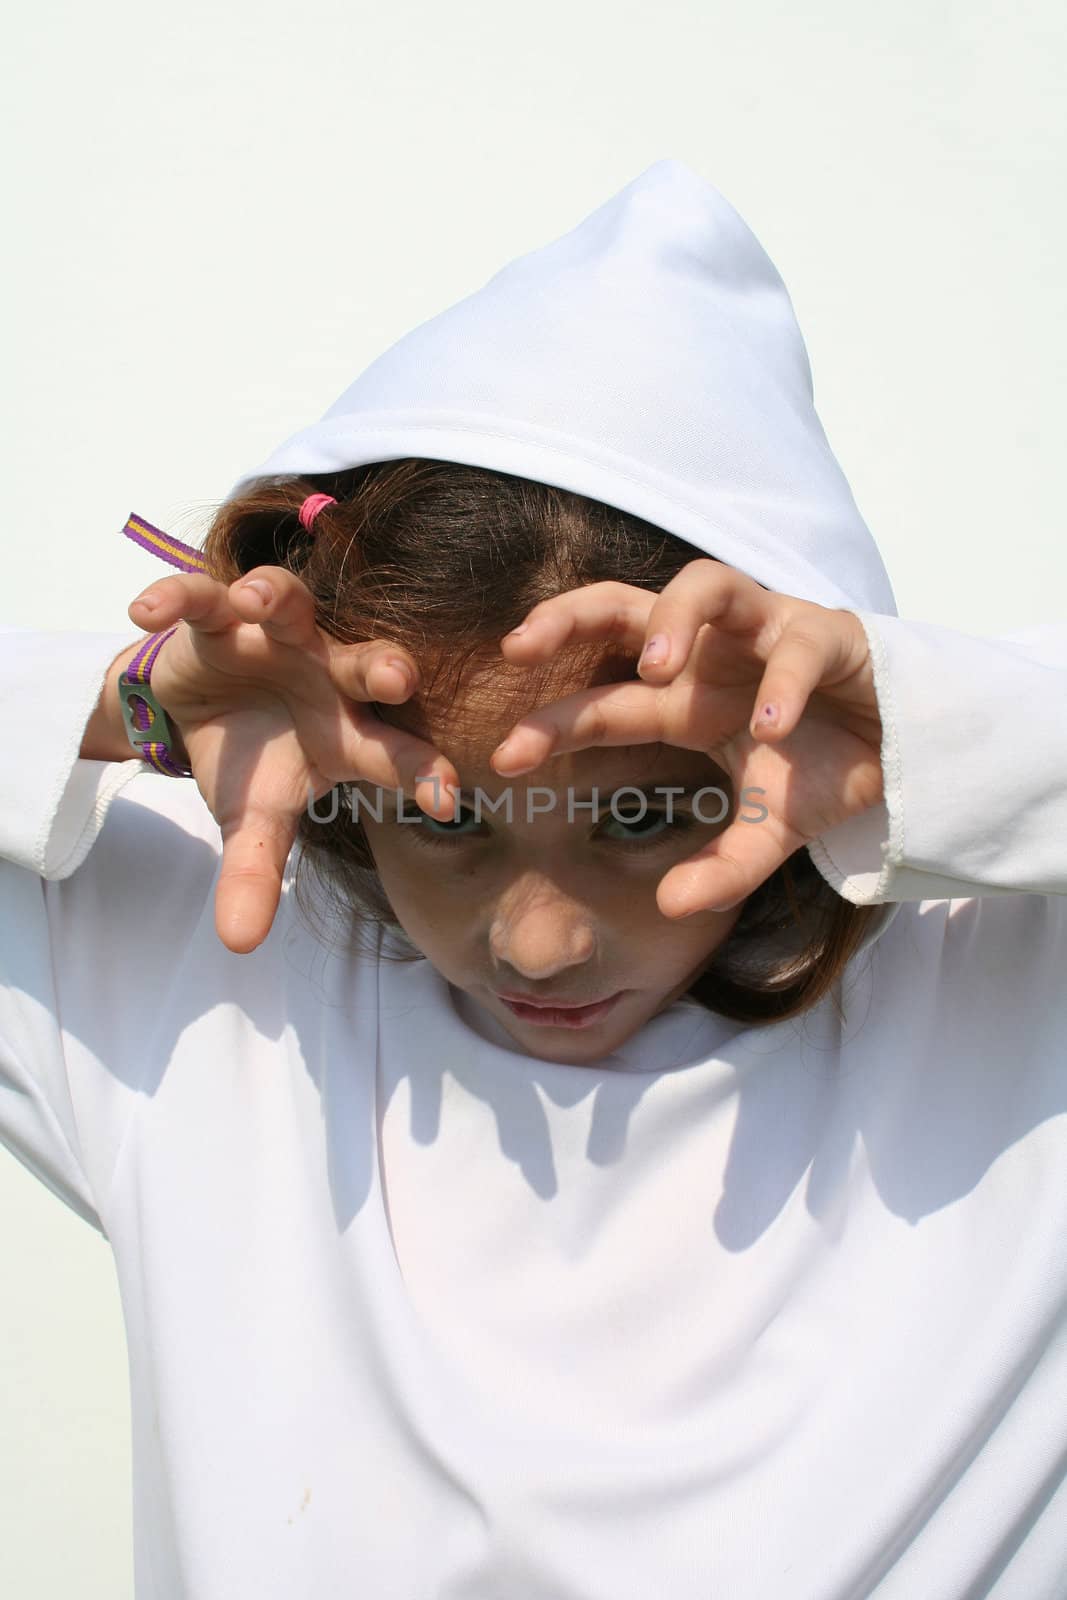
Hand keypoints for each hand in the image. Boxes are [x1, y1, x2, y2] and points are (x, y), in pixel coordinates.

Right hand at [127, 566, 460, 953]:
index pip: (399, 754)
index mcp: (351, 733)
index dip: (424, 773)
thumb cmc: (252, 762)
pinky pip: (201, 597)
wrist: (202, 709)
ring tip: (260, 603)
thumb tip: (238, 946)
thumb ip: (254, 873)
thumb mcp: (251, 820)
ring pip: (290, 606)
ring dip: (276, 600)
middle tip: (397, 678)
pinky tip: (144, 611)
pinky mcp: (219, 615)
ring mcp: (276, 637)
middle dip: (381, 667)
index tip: (449, 799)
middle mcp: (328, 674)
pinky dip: (174, 597)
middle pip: (366, 664)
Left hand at [489, 559, 884, 917]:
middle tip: (520, 646)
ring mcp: (766, 632)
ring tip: (656, 671)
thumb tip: (670, 908)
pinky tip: (769, 729)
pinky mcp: (829, 633)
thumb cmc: (823, 772)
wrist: (906, 754)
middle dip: (568, 614)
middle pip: (623, 605)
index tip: (505, 758)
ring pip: (706, 583)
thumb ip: (722, 871)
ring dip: (674, 621)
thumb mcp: (767, 836)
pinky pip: (798, 646)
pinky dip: (782, 684)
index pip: (602, 699)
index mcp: (682, 700)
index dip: (552, 722)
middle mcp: (711, 654)